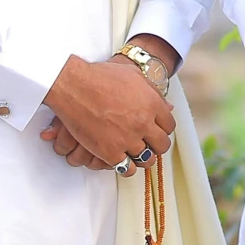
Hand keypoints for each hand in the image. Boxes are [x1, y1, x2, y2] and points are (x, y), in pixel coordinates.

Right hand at [41, 54, 173, 168]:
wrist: (74, 85)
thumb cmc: (100, 77)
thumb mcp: (133, 75)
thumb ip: (152, 91)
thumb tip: (165, 106)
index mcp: (151, 104)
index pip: (170, 126)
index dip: (163, 129)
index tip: (157, 130)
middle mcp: (143, 123)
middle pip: (162, 145)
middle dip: (157, 145)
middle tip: (149, 144)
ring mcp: (127, 139)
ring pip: (147, 159)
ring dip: (142, 157)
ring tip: (135, 153)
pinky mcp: (110, 152)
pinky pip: (127, 169)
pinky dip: (127, 167)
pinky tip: (122, 160)